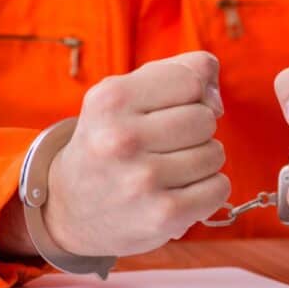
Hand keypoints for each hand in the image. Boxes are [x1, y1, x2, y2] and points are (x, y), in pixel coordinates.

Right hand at [43, 52, 230, 256]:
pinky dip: (209, 189)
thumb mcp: (126, 94)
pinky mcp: (163, 215)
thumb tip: (216, 98)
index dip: (193, 93)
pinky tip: (180, 191)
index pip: (192, 80)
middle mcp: (121, 139)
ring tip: (168, 168)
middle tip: (166, 144)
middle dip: (197, 129)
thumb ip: (179, 72)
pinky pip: (219, 188)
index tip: (173, 108)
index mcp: (111, 99)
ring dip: (202, 161)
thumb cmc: (112, 140)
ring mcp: (142, 180)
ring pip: (215, 153)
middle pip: (206, 118)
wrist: (68, 207)